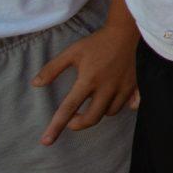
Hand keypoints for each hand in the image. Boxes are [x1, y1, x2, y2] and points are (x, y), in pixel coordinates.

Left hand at [33, 8, 137, 144]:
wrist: (128, 30)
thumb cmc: (98, 42)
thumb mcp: (72, 52)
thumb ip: (53, 69)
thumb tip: (35, 84)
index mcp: (88, 80)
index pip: (68, 108)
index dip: (56, 126)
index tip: (46, 141)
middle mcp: (106, 87)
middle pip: (92, 118)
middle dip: (79, 123)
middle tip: (73, 119)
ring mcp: (123, 87)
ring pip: (110, 112)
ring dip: (99, 112)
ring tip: (93, 103)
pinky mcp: (136, 85)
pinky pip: (132, 104)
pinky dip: (125, 107)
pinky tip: (118, 101)